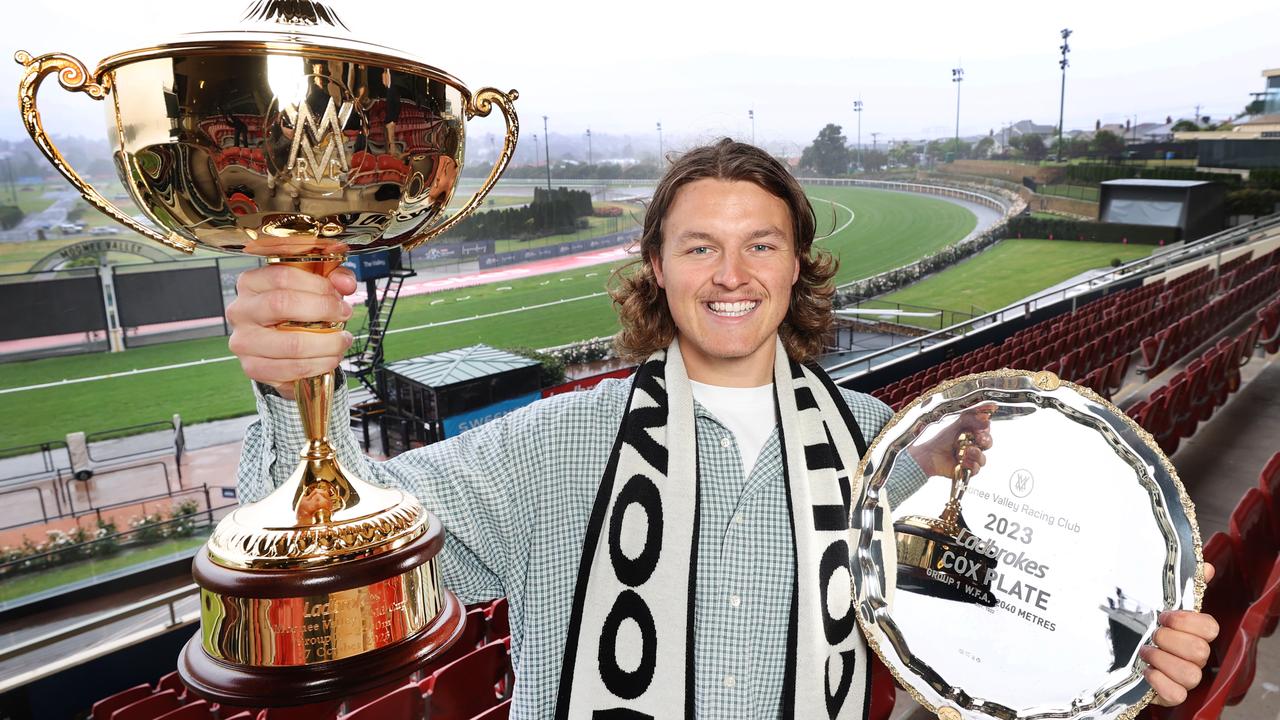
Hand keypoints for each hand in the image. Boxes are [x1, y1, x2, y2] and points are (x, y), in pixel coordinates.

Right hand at [226, 263, 356, 399]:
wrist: (279, 347)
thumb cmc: (296, 311)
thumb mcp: (313, 287)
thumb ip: (333, 278)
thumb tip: (346, 283)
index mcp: (250, 283)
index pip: (282, 276)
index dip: (317, 285)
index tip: (339, 297)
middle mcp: (241, 310)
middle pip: (282, 304)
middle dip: (323, 310)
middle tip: (344, 315)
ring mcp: (244, 341)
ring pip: (292, 343)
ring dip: (327, 344)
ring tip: (342, 341)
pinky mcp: (252, 367)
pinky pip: (292, 369)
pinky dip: (319, 365)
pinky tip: (331, 358)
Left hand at [905, 404, 994, 478]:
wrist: (930, 455)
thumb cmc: (940, 440)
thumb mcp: (955, 425)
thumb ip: (970, 419)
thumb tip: (986, 417)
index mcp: (970, 433)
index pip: (985, 430)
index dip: (986, 429)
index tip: (982, 427)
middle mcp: (972, 445)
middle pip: (987, 443)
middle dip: (985, 441)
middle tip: (979, 439)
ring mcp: (970, 458)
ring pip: (983, 458)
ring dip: (976, 454)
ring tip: (966, 451)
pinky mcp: (968, 469)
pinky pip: (976, 468)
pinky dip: (970, 464)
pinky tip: (963, 461)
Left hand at [1141, 563, 1219, 705]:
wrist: (1118, 651)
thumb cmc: (1143, 625)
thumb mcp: (1156, 602)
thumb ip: (1181, 585)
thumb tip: (1207, 566)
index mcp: (1195, 633)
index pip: (1210, 628)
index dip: (1187, 621)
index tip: (1163, 615)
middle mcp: (1195, 657)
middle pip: (1199, 651)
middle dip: (1170, 640)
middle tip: (1152, 635)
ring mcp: (1185, 678)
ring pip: (1191, 675)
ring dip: (1163, 661)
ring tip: (1144, 652)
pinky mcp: (1171, 694)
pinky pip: (1177, 695)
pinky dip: (1160, 683)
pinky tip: (1146, 672)